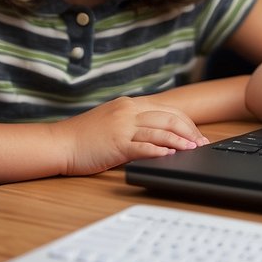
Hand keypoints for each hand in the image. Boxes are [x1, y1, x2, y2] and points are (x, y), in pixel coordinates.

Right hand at [53, 96, 208, 175]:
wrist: (59, 143)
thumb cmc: (84, 137)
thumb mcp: (112, 121)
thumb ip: (133, 122)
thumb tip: (160, 134)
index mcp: (129, 104)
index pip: (168, 110)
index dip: (187, 122)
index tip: (198, 135)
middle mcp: (128, 111)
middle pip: (169, 118)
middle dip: (190, 132)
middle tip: (202, 144)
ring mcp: (122, 126)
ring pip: (160, 131)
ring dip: (181, 142)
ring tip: (194, 150)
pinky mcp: (116, 143)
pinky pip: (143, 147)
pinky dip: (160, 151)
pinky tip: (172, 156)